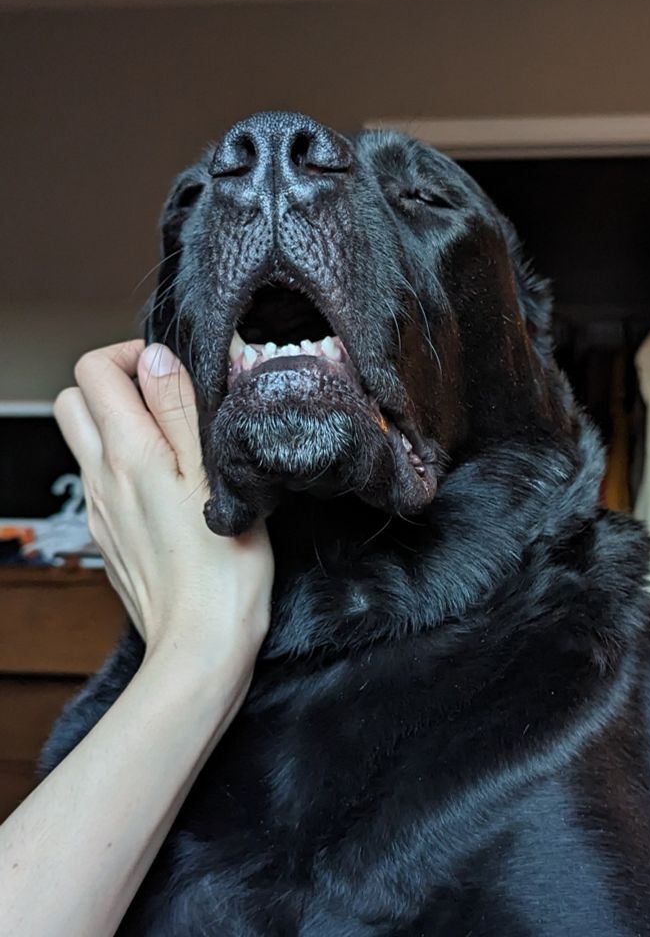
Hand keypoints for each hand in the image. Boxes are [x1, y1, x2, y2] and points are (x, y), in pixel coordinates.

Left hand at [54, 340, 272, 668]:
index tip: (172, 371)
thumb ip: (180, 409)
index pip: (93, 371)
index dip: (130, 354)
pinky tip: (171, 491)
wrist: (201, 646)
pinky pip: (102, 482)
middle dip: (113, 385)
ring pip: (85, 442)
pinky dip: (126, 466)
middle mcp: (102, 479)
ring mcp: (100, 511)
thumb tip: (154, 356)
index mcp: (129, 454)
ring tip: (174, 446)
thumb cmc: (223, 568)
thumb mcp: (215, 474)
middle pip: (73, 401)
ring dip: (119, 426)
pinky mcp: (110, 537)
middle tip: (164, 400)